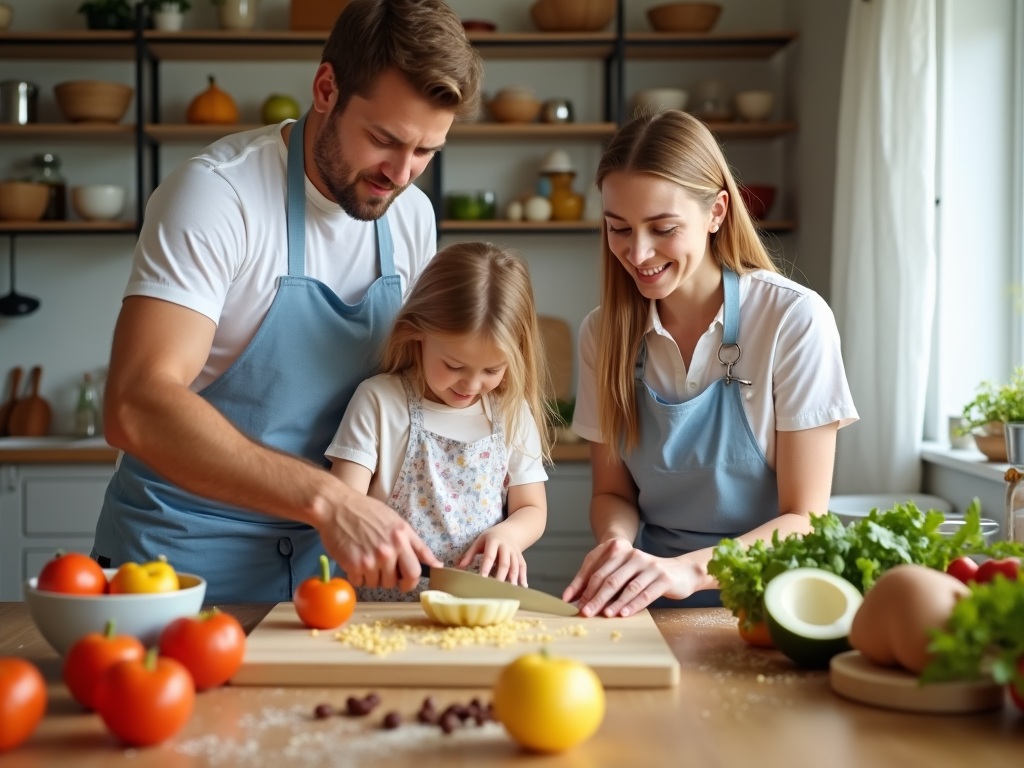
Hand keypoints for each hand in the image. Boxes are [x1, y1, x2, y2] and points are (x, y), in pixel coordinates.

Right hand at [314, 485, 439, 592]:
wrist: (336, 507)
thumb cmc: (367, 512)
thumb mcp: (397, 522)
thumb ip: (417, 545)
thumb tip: (437, 565)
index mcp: (402, 537)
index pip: (416, 571)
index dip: (412, 581)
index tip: (407, 581)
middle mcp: (389, 549)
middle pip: (398, 582)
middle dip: (393, 581)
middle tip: (384, 571)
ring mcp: (371, 559)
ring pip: (378, 584)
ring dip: (373, 577)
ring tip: (366, 558)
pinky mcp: (353, 565)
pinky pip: (360, 583)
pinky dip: (357, 576)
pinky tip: (354, 560)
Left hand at [457, 529, 528, 586]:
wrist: (510, 531)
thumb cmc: (491, 538)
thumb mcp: (479, 541)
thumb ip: (469, 554)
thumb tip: (458, 568)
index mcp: (494, 542)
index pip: (489, 556)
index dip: (486, 567)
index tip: (482, 579)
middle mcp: (506, 547)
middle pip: (505, 563)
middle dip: (501, 576)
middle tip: (496, 589)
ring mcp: (514, 552)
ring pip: (515, 565)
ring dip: (513, 578)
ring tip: (510, 590)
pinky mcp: (520, 557)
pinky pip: (523, 566)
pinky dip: (523, 576)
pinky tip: (523, 586)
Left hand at [562, 538, 700, 616]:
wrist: (683, 572)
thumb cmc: (651, 577)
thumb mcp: (629, 575)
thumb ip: (611, 583)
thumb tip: (586, 600)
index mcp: (623, 555)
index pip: (600, 573)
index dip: (588, 589)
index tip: (578, 604)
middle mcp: (636, 557)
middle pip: (611, 580)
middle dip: (597, 598)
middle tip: (586, 612)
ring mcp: (651, 567)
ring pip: (628, 587)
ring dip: (615, 603)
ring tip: (604, 615)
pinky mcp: (664, 578)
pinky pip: (646, 594)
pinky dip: (633, 605)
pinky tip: (624, 613)